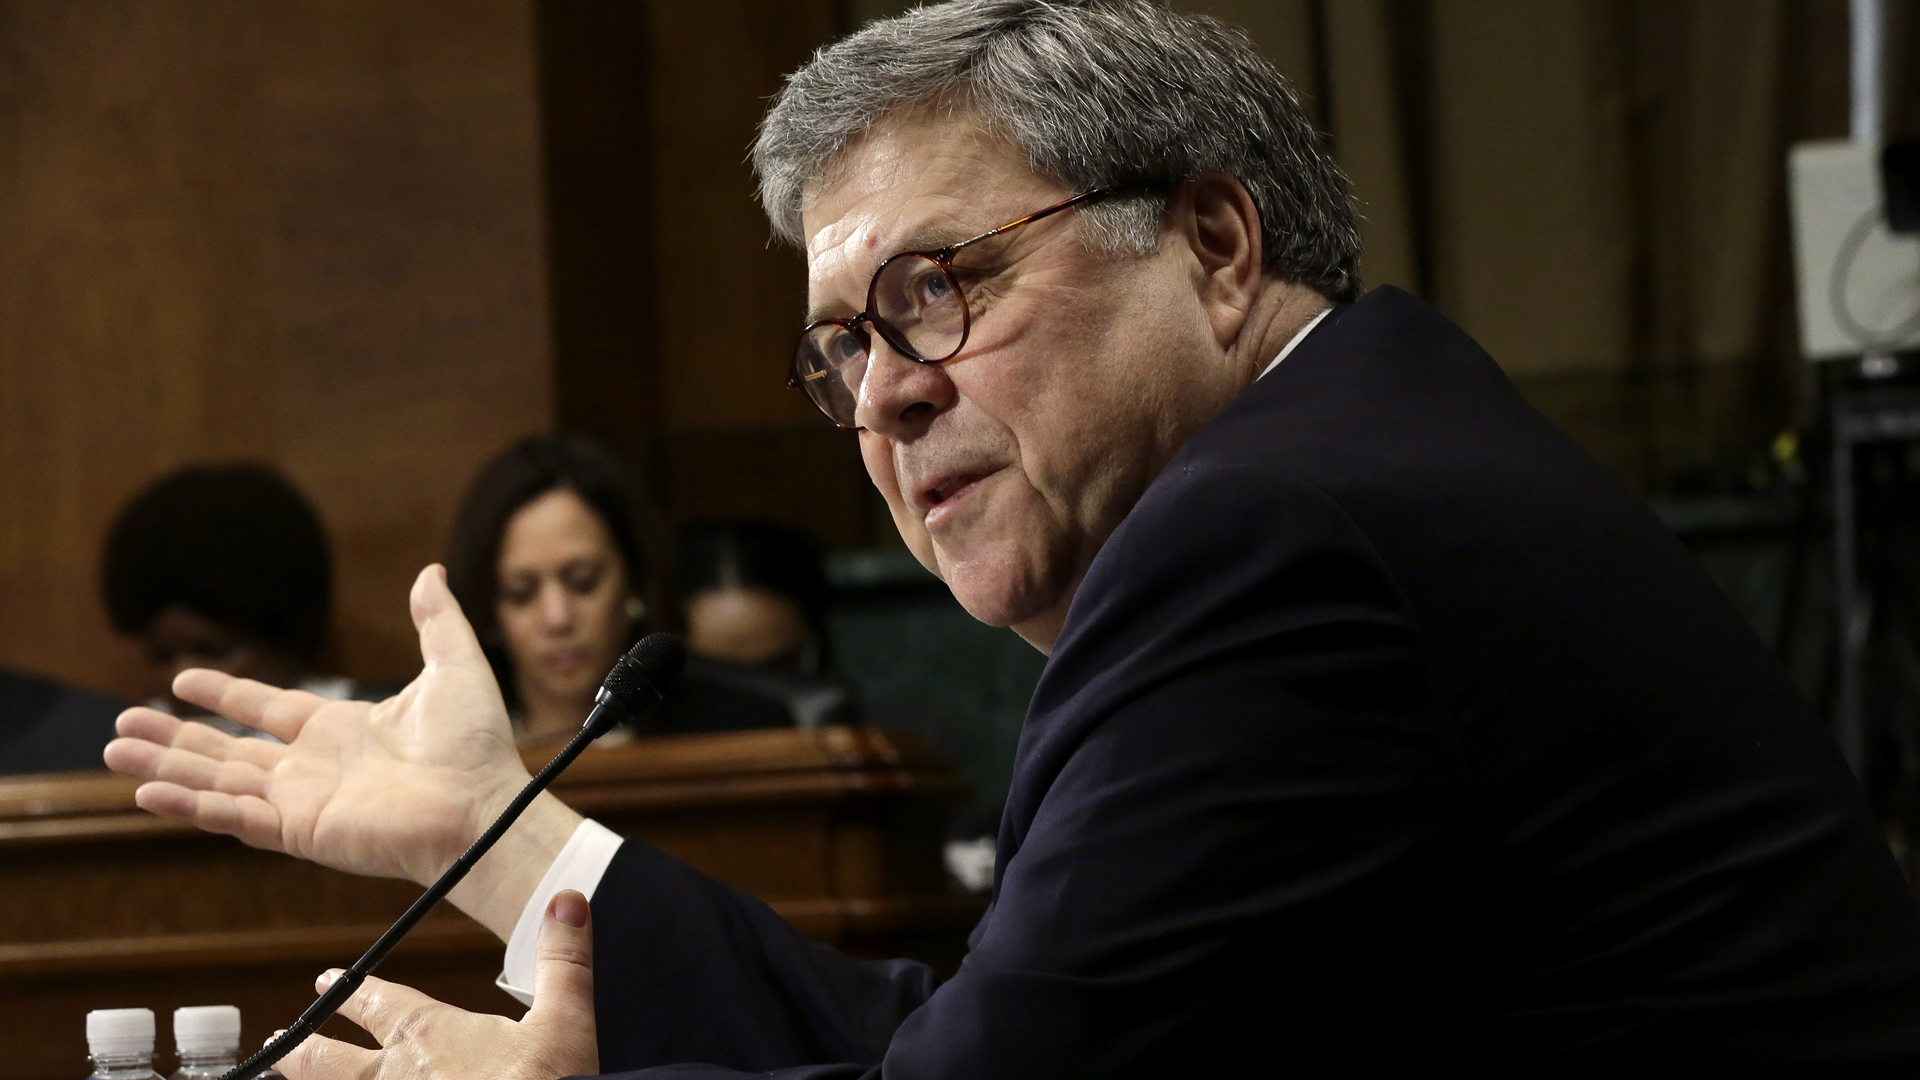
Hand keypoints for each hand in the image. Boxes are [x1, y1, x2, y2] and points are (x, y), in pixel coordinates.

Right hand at [103, 565, 582, 937]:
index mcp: (341, 731)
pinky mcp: (300, 830)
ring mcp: (302, 801)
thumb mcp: (453, 667)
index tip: (182, 679)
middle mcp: (313, 768)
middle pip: (226, 750)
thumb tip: (429, 572)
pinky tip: (148, 794)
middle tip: (122, 724)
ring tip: (115, 751)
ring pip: (216, 782)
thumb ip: (436, 621)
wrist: (485, 804)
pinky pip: (233, 817)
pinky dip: (190, 806)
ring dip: (165, 767)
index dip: (224, 695)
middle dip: (174, 737)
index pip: (267, 710)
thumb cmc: (477, 746)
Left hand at [281, 890, 598, 1079]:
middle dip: (305, 1046)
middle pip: (330, 1059)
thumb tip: (567, 899)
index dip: (355, 993)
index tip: (324, 979)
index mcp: (430, 1034)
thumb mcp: (566, 1024)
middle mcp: (394, 1076)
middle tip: (277, 1039)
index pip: (381, 1003)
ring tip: (278, 1075)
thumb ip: (563, 962)